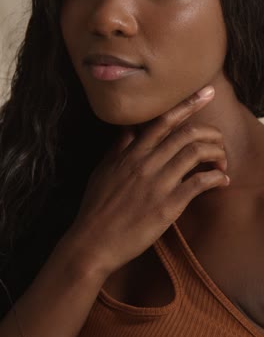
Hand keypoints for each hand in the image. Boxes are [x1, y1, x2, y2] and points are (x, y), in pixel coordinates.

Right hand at [70, 86, 228, 277]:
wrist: (93, 242)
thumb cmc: (96, 208)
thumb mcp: (102, 171)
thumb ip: (118, 148)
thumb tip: (129, 130)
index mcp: (131, 153)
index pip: (163, 121)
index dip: (188, 104)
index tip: (205, 93)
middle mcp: (146, 163)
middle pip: (186, 134)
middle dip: (210, 131)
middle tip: (220, 138)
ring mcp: (157, 184)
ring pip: (195, 153)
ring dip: (216, 153)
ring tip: (222, 161)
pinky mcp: (168, 206)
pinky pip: (198, 183)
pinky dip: (215, 178)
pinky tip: (222, 181)